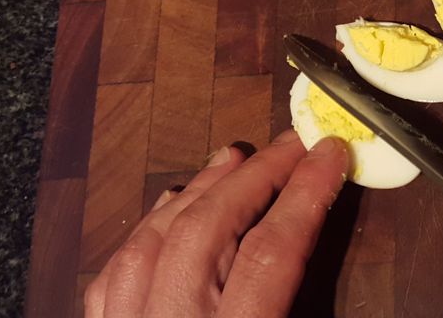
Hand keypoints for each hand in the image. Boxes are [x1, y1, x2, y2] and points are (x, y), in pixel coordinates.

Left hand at [85, 130, 349, 317]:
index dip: (304, 195)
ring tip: (233, 159)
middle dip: (253, 178)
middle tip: (290, 145)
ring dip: (198, 192)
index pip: (269, 253)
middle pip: (204, 233)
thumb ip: (304, 298)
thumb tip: (319, 229)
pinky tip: (171, 207)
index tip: (328, 155)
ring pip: (150, 245)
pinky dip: (148, 230)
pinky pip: (113, 276)